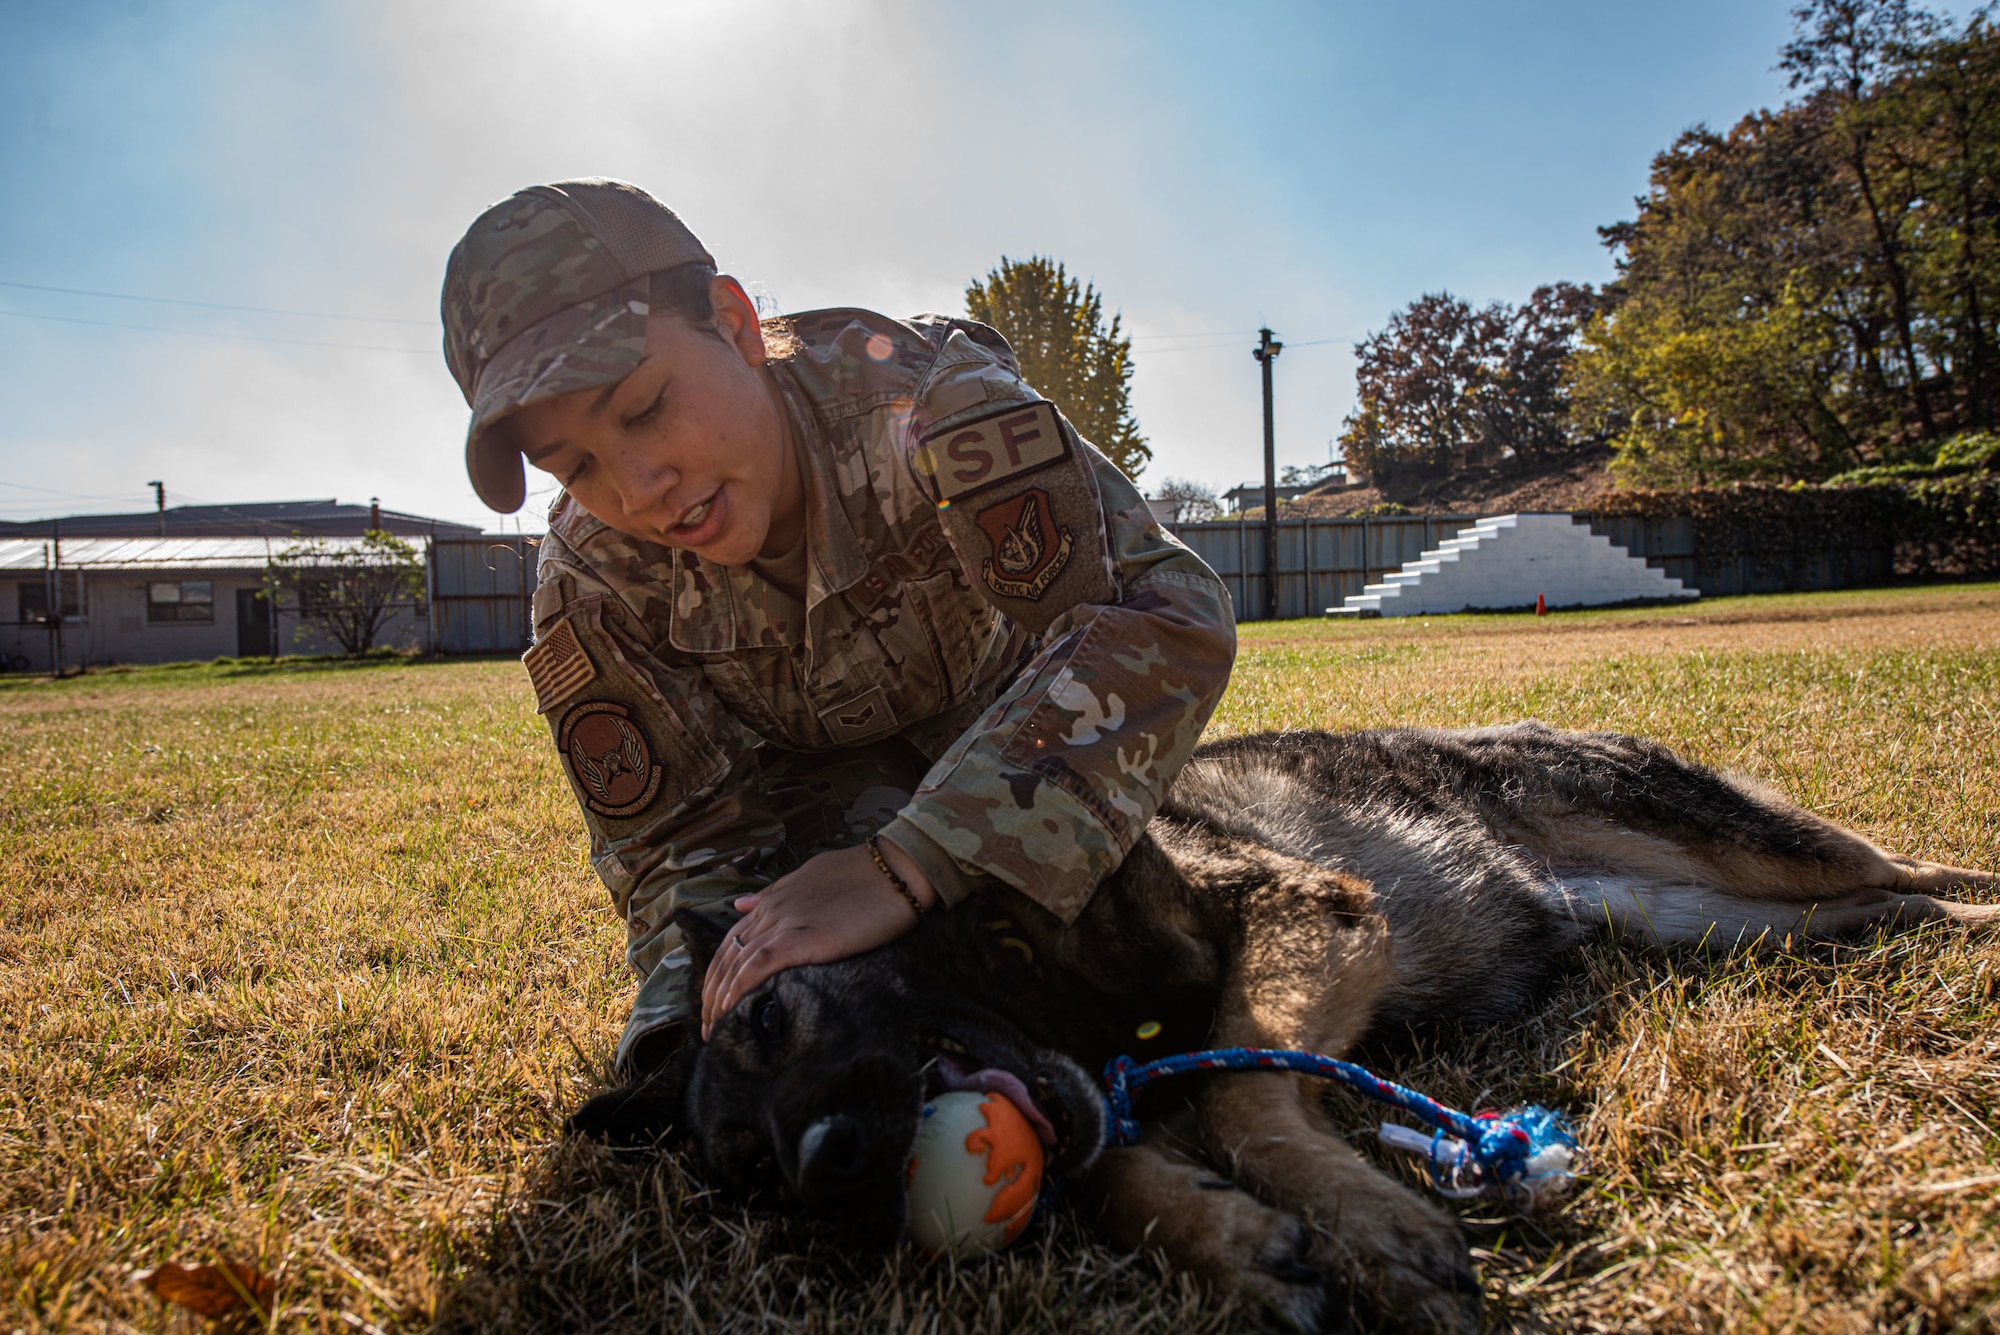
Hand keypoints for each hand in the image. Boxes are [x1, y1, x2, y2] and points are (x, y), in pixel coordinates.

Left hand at [700, 837, 935, 1037]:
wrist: (899, 869)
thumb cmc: (865, 874)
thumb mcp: (811, 876)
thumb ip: (775, 892)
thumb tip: (744, 904)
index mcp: (774, 898)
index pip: (731, 940)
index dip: (717, 972)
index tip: (712, 1000)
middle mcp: (772, 910)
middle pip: (726, 956)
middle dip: (710, 993)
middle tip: (705, 1026)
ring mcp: (786, 923)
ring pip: (737, 964)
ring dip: (719, 1000)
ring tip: (712, 1029)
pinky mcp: (805, 938)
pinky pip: (760, 965)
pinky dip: (740, 987)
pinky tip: (730, 1010)